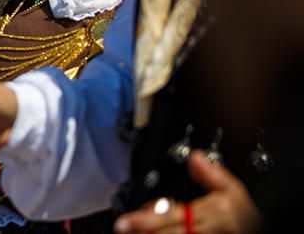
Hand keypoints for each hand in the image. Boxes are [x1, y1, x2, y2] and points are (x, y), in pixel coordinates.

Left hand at [113, 150, 261, 233]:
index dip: (146, 220)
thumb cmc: (243, 215)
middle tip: (122, 228)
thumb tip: (195, 157)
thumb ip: (213, 174)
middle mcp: (202, 231)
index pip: (171, 217)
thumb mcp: (233, 189)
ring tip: (130, 232)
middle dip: (143, 231)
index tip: (127, 220)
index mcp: (208, 214)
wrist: (261, 229)